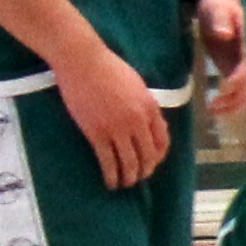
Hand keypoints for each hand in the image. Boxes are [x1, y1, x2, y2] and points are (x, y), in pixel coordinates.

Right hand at [55, 30, 169, 185]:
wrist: (83, 62)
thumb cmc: (108, 68)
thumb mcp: (136, 85)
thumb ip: (144, 105)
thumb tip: (147, 123)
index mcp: (150, 107)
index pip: (162, 140)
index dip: (159, 156)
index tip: (152, 163)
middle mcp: (138, 120)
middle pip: (148, 155)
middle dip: (144, 171)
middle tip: (138, 178)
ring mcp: (117, 128)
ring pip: (129, 162)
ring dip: (129, 177)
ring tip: (124, 184)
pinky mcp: (97, 133)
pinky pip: (108, 161)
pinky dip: (111, 175)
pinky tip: (110, 182)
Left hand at [193, 0, 245, 128]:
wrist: (220, 5)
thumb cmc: (218, 5)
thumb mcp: (216, 9)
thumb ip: (219, 19)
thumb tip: (224, 34)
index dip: (240, 79)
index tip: (224, 88)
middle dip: (236, 99)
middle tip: (215, 106)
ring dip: (232, 104)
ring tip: (213, 109)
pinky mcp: (239, 71)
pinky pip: (241, 91)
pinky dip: (230, 102)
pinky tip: (216, 108)